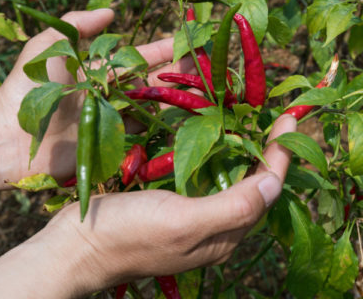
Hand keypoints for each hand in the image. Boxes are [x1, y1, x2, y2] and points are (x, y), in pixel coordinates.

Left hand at [0, 9, 197, 183]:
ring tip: (209, 95)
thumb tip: (114, 11)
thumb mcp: (50, 44)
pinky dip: (164, 130)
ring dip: (178, 101)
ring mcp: (113, 122)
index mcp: (99, 70)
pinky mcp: (112, 147)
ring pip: (153, 109)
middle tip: (211, 68)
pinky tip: (189, 124)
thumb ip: (79, 23)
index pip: (141, 56)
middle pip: (153, 82)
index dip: (166, 48)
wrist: (6, 135)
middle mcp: (111, 95)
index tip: (191, 40)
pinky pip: (142, 137)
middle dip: (181, 74)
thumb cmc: (27, 86)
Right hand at [44, 114, 296, 292]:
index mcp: (224, 236)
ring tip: (251, 119)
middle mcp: (215, 229)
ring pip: (232, 180)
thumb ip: (233, 207)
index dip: (281, 155)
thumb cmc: (128, 235)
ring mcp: (193, 218)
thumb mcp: (184, 221)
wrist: (73, 246)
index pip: (267, 190)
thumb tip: (276, 182)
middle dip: (269, 151)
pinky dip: (217, 154)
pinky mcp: (173, 206)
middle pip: (256, 186)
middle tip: (274, 115)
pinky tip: (212, 135)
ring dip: (246, 151)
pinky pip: (206, 177)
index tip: (289, 119)